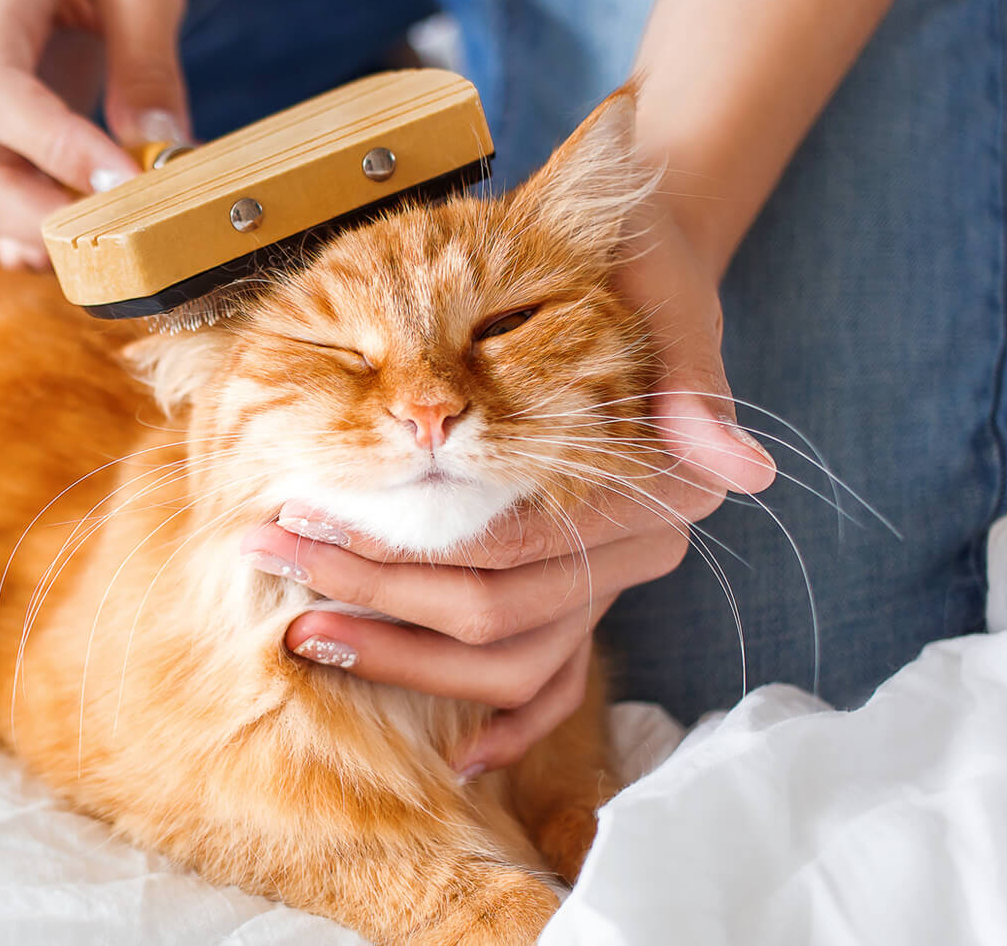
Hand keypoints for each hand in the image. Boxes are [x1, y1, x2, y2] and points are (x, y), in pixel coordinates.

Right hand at [0, 0, 191, 268]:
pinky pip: (3, 204)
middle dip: (48, 221)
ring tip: (133, 243)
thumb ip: (147, 56)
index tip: (126, 180)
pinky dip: (46, 236)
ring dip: (51, 237)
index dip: (54, 148)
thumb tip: (162, 152)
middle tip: (137, 235)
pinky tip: (101, 243)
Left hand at [243, 197, 776, 773]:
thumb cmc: (634, 260)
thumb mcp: (661, 284)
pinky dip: (507, 723)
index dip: (401, 545)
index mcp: (658, 487)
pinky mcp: (583, 592)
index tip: (300, 516)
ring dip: (402, 661)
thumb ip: (689, 376)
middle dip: (372, 595)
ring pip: (511, 663)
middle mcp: (641, 548)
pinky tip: (448, 748)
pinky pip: (554, 682)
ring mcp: (610, 579)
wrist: (638, 258)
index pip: (510, 545)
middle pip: (494, 612)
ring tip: (303, 632)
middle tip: (271, 560)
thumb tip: (736, 468)